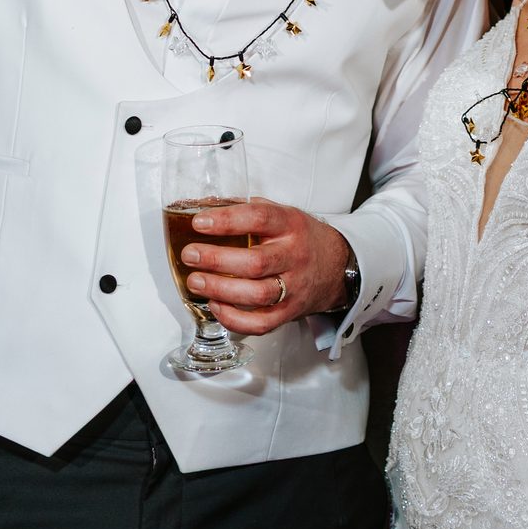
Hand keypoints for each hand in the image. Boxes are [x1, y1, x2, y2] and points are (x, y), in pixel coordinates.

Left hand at [177, 200, 351, 336]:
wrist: (337, 266)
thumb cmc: (301, 238)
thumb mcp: (283, 213)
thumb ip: (248, 209)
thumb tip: (204, 205)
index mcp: (291, 225)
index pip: (259, 219)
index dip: (227, 221)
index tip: (200, 222)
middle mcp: (295, 256)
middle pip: (255, 262)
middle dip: (216, 259)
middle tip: (190, 255)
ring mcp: (294, 287)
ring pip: (257, 294)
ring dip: (221, 289)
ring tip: (195, 281)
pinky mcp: (290, 312)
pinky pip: (262, 323)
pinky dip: (234, 319)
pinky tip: (216, 306)